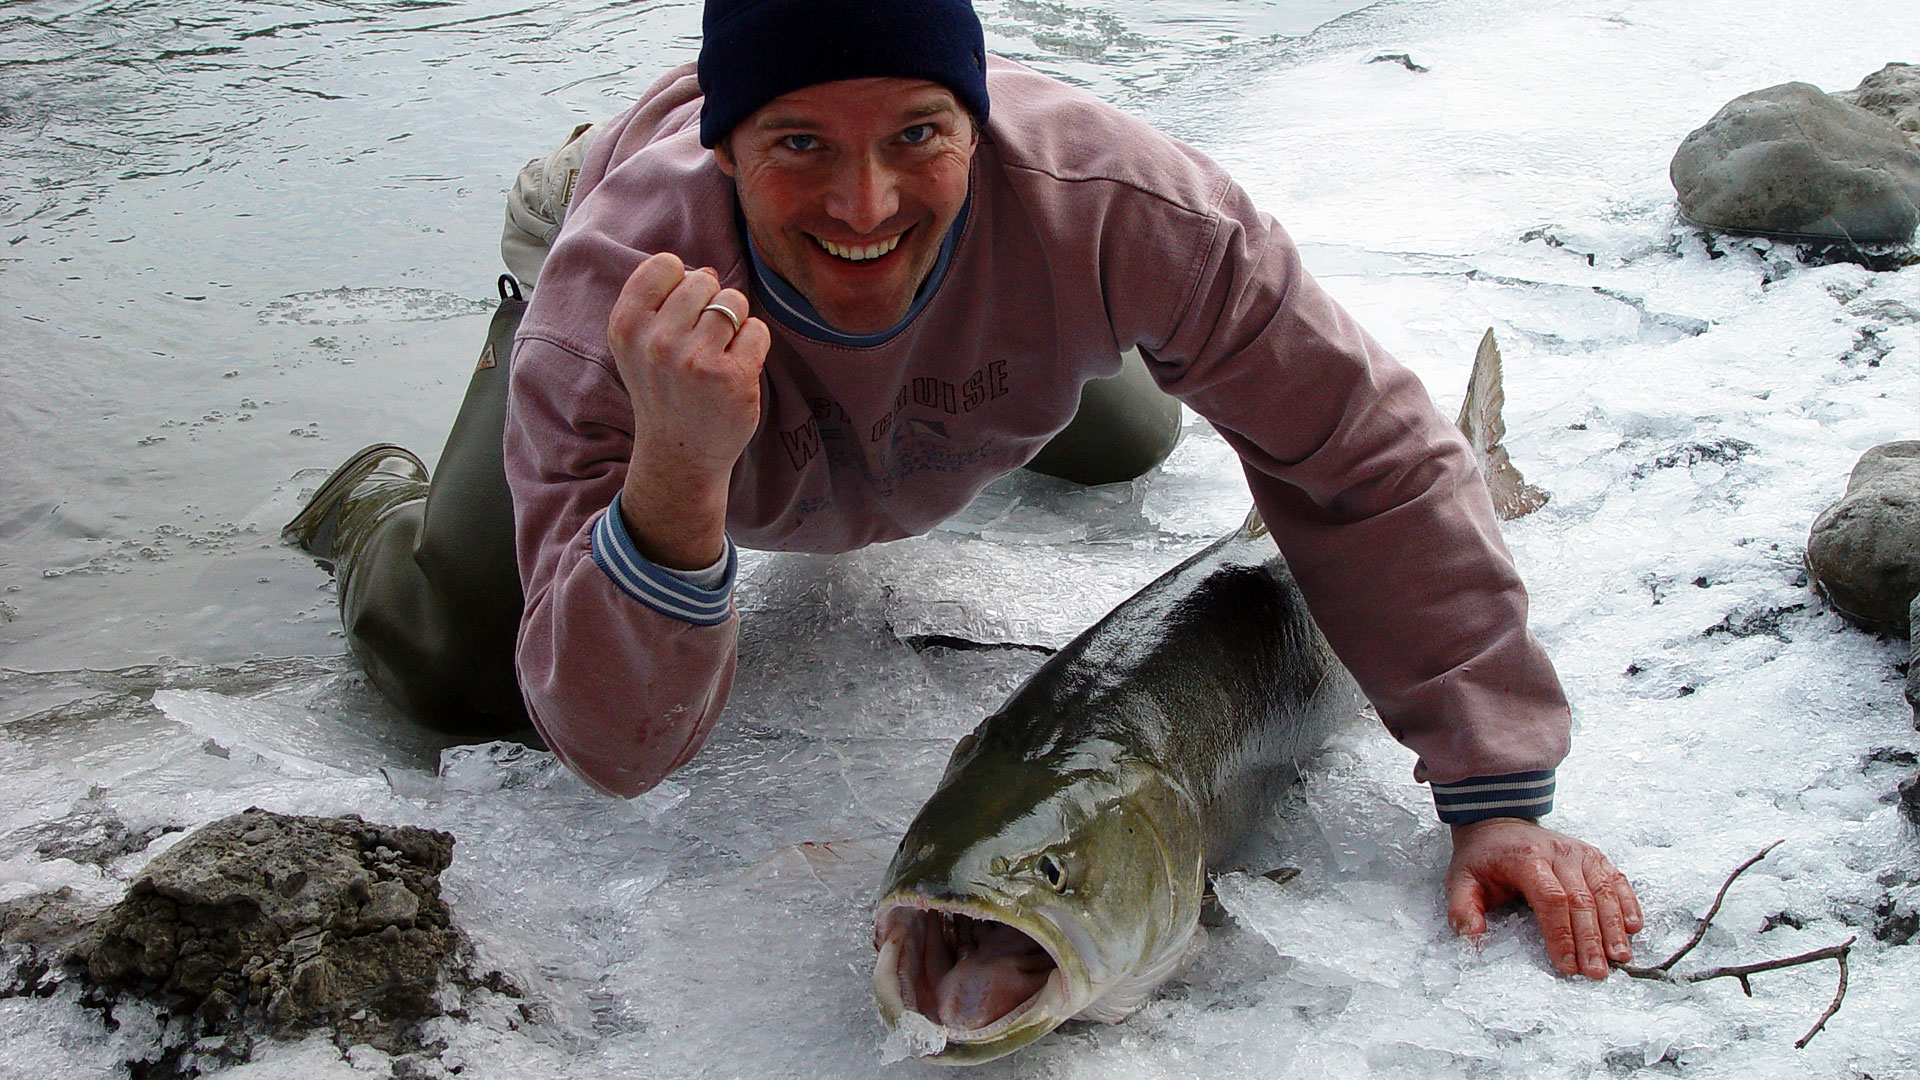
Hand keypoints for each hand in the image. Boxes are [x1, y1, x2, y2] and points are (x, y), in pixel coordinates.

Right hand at [607, 252, 770, 567]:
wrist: (679, 454)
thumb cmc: (664, 390)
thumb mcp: (638, 344)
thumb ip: (659, 301)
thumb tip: (705, 272)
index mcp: (627, 326)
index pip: (665, 264)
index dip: (681, 282)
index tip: (679, 314)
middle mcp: (656, 341)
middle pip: (704, 280)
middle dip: (710, 304)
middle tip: (700, 343)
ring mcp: (695, 360)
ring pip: (734, 302)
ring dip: (734, 324)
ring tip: (717, 356)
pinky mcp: (733, 377)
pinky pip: (758, 330)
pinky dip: (753, 346)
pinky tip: (735, 371)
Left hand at [1445, 817, 1640, 978]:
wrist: (1498, 823)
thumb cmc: (1483, 859)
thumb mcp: (1461, 879)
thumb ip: (1462, 908)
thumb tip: (1472, 934)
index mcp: (1525, 858)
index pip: (1550, 898)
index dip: (1561, 934)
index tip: (1567, 965)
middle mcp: (1558, 852)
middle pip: (1581, 899)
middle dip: (1590, 940)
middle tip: (1596, 972)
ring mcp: (1579, 852)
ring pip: (1603, 891)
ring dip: (1613, 927)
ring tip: (1619, 958)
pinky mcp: (1593, 855)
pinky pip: (1616, 879)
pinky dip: (1627, 903)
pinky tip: (1633, 928)